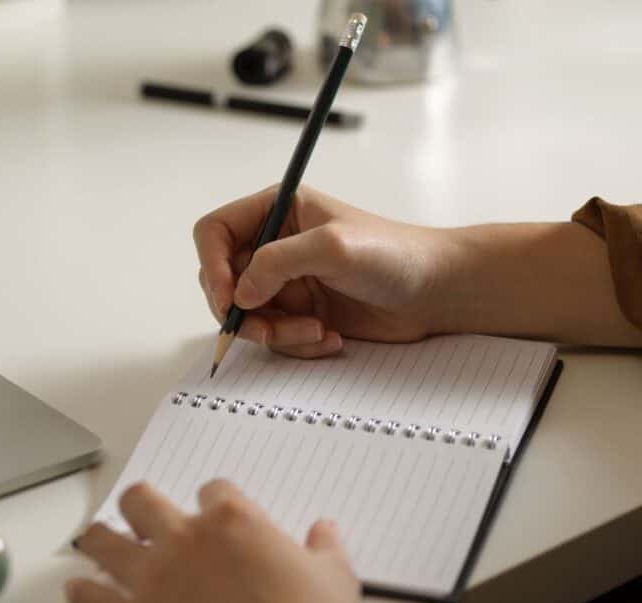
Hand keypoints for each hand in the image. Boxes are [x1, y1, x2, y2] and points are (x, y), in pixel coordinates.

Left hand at [66, 480, 410, 602]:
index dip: (209, 503)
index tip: (208, 514)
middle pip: (141, 500)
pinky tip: (80, 592)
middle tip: (141, 518)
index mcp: (232, 520)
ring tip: (98, 542)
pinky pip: (94, 600)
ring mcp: (157, 580)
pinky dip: (84, 594)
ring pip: (104, 539)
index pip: (209, 490)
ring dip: (101, 540)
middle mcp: (186, 540)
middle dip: (141, 508)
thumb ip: (322, 547)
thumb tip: (324, 532)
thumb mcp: (333, 577)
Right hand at [194, 185, 453, 357]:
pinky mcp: (298, 313)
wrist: (437, 291)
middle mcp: (274, 245)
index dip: (212, 266)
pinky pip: (273, 337)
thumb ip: (277, 263)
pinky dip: (295, 344)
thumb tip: (240, 294)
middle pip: (221, 281)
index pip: (213, 233)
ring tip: (315, 331)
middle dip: (242, 312)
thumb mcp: (333, 247)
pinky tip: (330, 337)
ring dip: (274, 333)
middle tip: (266, 329)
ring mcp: (284, 282)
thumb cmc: (396, 254)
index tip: (230, 298)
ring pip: (246, 316)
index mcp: (276, 211)